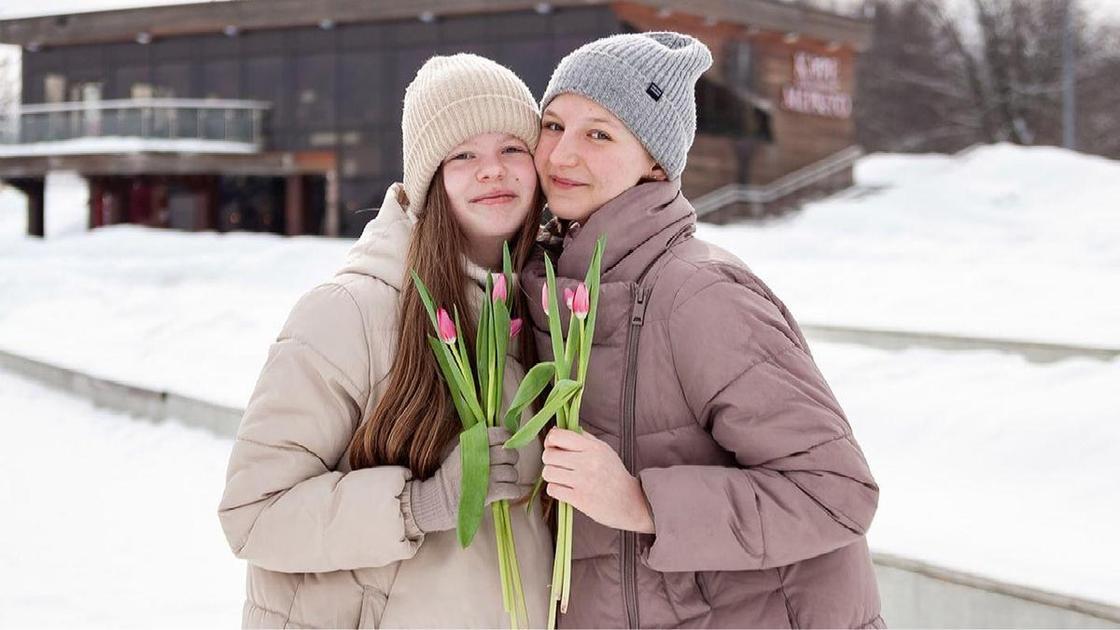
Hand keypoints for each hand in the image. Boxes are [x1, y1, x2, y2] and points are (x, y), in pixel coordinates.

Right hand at [409, 427, 528, 533]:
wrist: (437, 497)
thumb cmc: (450, 473)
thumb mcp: (459, 450)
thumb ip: (477, 441)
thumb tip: (502, 436)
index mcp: (473, 443)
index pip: (500, 434)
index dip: (507, 439)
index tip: (505, 446)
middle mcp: (480, 456)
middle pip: (509, 454)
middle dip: (511, 460)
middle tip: (504, 466)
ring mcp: (485, 475)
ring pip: (512, 472)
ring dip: (510, 478)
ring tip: (503, 481)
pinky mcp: (488, 493)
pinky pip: (512, 489)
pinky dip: (513, 492)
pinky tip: (506, 492)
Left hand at [542, 428, 654, 533]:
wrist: (630, 502)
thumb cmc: (615, 476)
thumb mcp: (604, 450)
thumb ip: (583, 438)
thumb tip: (558, 430)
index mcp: (593, 448)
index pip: (558, 436)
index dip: (550, 441)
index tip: (553, 446)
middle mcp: (587, 462)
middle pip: (549, 455)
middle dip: (549, 460)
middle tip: (557, 464)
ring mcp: (583, 481)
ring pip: (548, 472)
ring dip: (551, 476)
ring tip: (561, 477)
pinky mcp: (579, 499)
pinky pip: (553, 489)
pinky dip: (556, 490)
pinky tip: (565, 489)